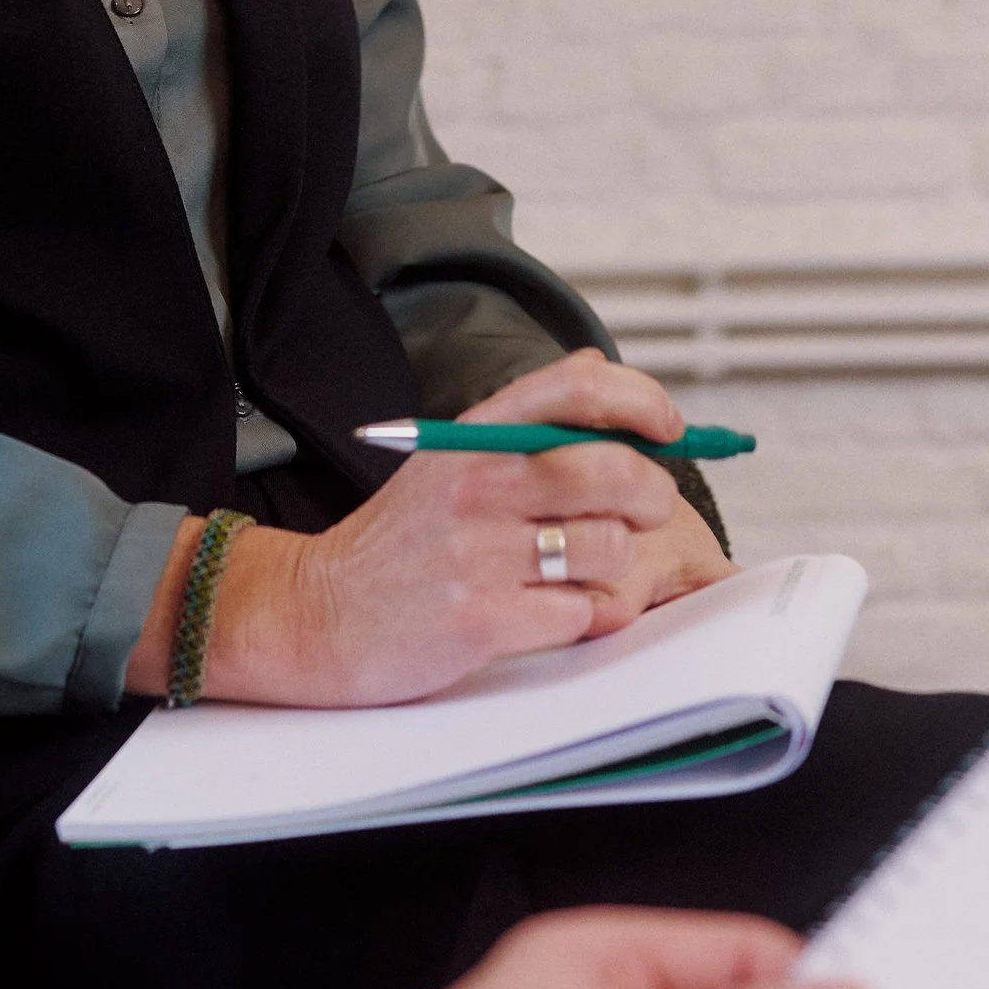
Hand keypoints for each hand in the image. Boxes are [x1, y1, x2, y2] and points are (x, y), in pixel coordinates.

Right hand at [210, 351, 720, 703]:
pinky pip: (584, 613)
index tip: (669, 427)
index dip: (642, 401)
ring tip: (575, 572)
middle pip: (615, 471)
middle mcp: (476, 482)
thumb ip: (523, 420)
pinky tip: (546, 612)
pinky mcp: (484, 618)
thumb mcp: (447, 457)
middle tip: (645, 513)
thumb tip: (600, 370)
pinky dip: (583, 617)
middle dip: (653, 496)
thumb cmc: (399, 541)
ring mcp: (479, 551)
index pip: (577, 387)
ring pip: (611, 548)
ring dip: (613, 567)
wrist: (320, 614)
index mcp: (472, 436)